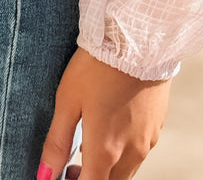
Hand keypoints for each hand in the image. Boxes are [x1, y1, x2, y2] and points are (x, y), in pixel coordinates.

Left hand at [38, 47, 170, 178]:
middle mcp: (131, 152)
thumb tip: (44, 174)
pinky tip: (114, 126)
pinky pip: (140, 151)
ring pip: (127, 171)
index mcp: (105, 150)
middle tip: (72, 165)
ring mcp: (148, 140)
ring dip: (108, 168)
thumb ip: (57, 142)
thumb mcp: (67, 100)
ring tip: (91, 143)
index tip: (64, 174)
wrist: (138, 37)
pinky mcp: (158, 126)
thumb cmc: (98, 65)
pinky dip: (125, 151)